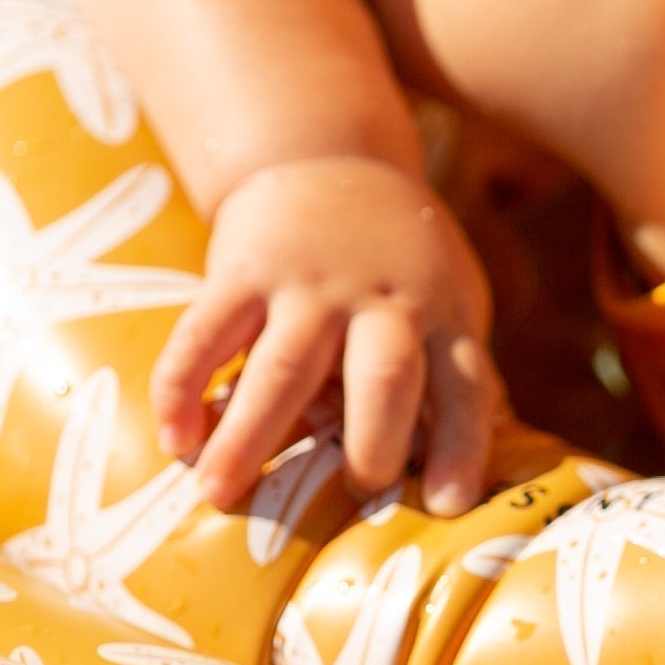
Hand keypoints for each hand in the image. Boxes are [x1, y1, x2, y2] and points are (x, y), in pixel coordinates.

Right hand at [156, 157, 498, 515]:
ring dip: (250, 434)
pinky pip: (206, 333)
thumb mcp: (451, 300)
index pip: (464, 388)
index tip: (450, 505)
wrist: (328, 159)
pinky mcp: (243, 270)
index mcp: (441, 316)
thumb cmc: (401, 260)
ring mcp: (309, 285)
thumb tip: (488, 472)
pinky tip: (175, 439)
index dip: (462, 446)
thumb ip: (460, 377)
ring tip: (217, 494)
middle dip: (372, 439)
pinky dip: (183, 386)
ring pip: (283, 367)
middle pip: (384, 375)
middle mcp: (380, 302)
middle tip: (355, 491)